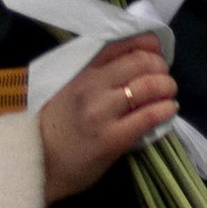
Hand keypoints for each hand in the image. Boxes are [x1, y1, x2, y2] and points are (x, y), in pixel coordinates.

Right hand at [38, 32, 178, 203]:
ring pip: (148, 85)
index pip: (121, 44)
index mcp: (82, 71)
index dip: (147, 44)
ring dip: (167, 86)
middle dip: (161, 67)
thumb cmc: (55, 127)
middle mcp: (92, 85)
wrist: (37, 163)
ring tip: (169, 93)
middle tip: (165, 77)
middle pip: (140, 62)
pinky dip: (165, 109)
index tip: (157, 51)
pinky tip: (169, 110)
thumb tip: (133, 64)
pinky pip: (147, 117)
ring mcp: (102, 111)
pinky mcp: (111, 138)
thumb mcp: (69, 89)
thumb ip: (96, 75)